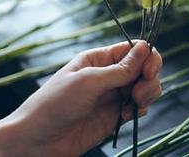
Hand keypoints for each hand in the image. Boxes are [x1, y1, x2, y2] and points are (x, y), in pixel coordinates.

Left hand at [0, 40, 161, 156]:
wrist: (39, 140)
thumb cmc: (55, 103)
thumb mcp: (88, 82)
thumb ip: (120, 69)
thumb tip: (145, 48)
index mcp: (99, 58)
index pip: (134, 49)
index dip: (148, 57)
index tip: (149, 72)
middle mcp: (108, 74)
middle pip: (144, 68)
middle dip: (149, 78)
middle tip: (138, 94)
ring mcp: (112, 96)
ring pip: (145, 87)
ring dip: (147, 94)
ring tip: (133, 105)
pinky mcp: (114, 116)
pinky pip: (138, 108)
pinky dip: (139, 110)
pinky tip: (125, 116)